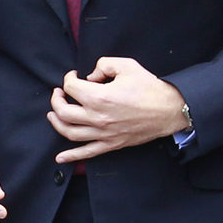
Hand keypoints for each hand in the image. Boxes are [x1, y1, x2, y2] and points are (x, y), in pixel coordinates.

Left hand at [47, 57, 187, 160]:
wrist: (169, 110)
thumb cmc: (149, 88)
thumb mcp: (127, 66)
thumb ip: (103, 65)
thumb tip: (90, 76)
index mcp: (99, 97)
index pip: (71, 87)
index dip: (68, 78)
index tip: (73, 76)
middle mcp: (97, 117)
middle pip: (63, 111)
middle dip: (56, 100)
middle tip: (59, 93)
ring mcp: (103, 133)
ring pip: (69, 132)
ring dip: (56, 123)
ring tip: (53, 115)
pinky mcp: (110, 144)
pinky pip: (86, 153)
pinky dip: (71, 156)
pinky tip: (59, 158)